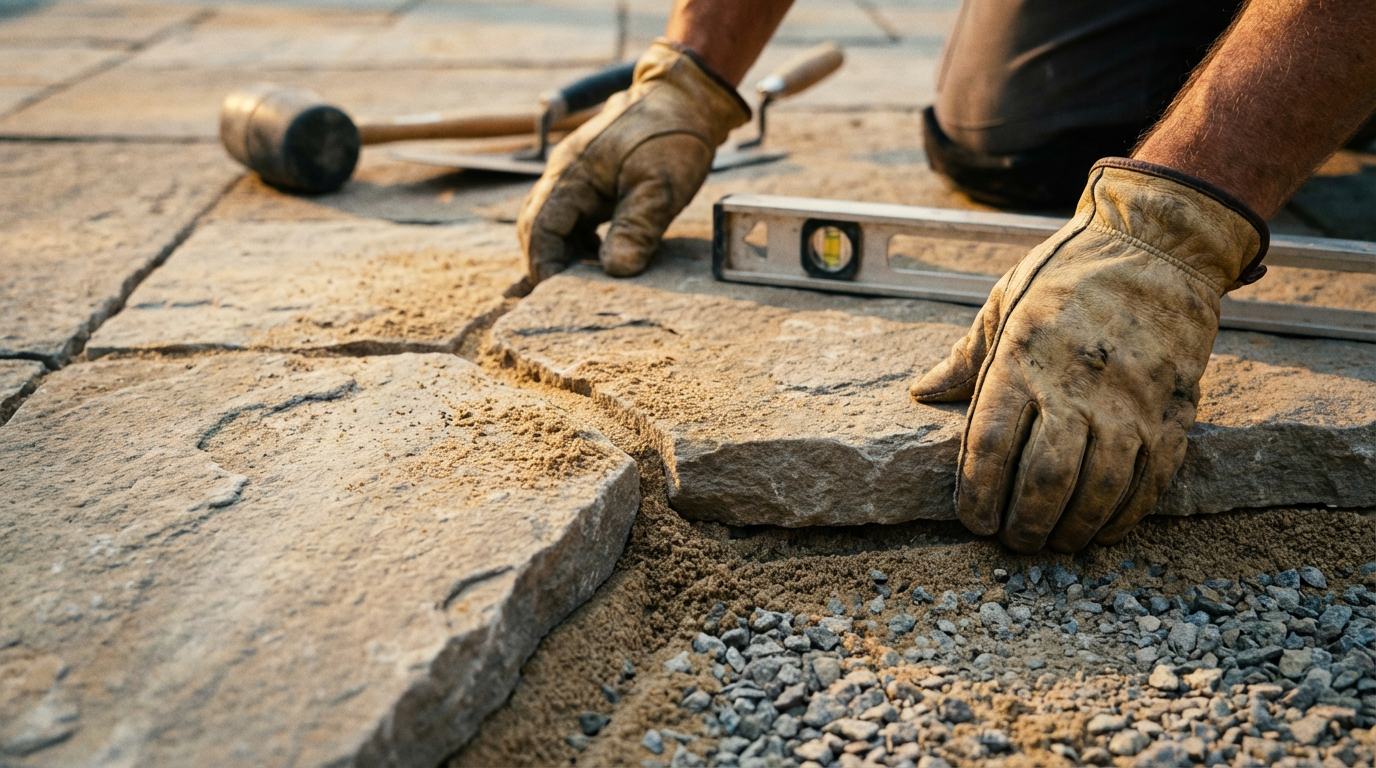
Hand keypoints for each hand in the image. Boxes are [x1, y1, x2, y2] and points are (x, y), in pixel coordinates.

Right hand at [518, 40, 749, 283]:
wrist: (685, 97)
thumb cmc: (673, 136)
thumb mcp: (660, 186)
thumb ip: (637, 227)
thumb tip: (614, 272)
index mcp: (570, 173)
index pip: (540, 230)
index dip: (545, 266)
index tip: (559, 297)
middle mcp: (564, 174)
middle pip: (536, 228)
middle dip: (547, 263)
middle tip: (566, 299)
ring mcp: (575, 175)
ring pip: (552, 222)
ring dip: (563, 254)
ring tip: (585, 285)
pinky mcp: (591, 180)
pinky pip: (573, 216)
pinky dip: (579, 242)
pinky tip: (600, 259)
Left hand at [911, 159, 1267, 552]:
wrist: (1158, 247)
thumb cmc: (1070, 273)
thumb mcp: (1004, 301)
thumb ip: (965, 357)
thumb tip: (922, 393)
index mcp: (1023, 358)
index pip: (992, 443)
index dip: (978, 492)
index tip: (972, 519)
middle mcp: (1076, 385)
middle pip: (1046, 478)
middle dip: (1024, 522)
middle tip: (1012, 541)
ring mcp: (1129, 403)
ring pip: (1099, 489)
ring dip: (1072, 528)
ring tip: (1054, 543)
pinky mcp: (1171, 412)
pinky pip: (1149, 481)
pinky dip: (1123, 516)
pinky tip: (1102, 530)